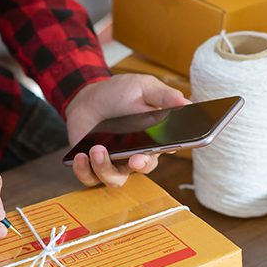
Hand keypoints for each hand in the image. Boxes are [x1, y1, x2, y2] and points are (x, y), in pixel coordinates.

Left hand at [65, 74, 189, 186]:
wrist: (88, 97)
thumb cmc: (119, 93)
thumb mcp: (143, 87)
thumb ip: (163, 95)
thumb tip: (185, 102)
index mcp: (155, 137)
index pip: (167, 149)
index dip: (168, 151)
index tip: (168, 147)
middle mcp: (137, 155)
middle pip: (144, 168)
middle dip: (140, 165)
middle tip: (135, 158)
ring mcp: (115, 163)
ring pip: (116, 179)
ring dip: (106, 168)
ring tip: (97, 150)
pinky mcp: (92, 167)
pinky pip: (90, 179)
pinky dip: (84, 171)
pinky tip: (81, 156)